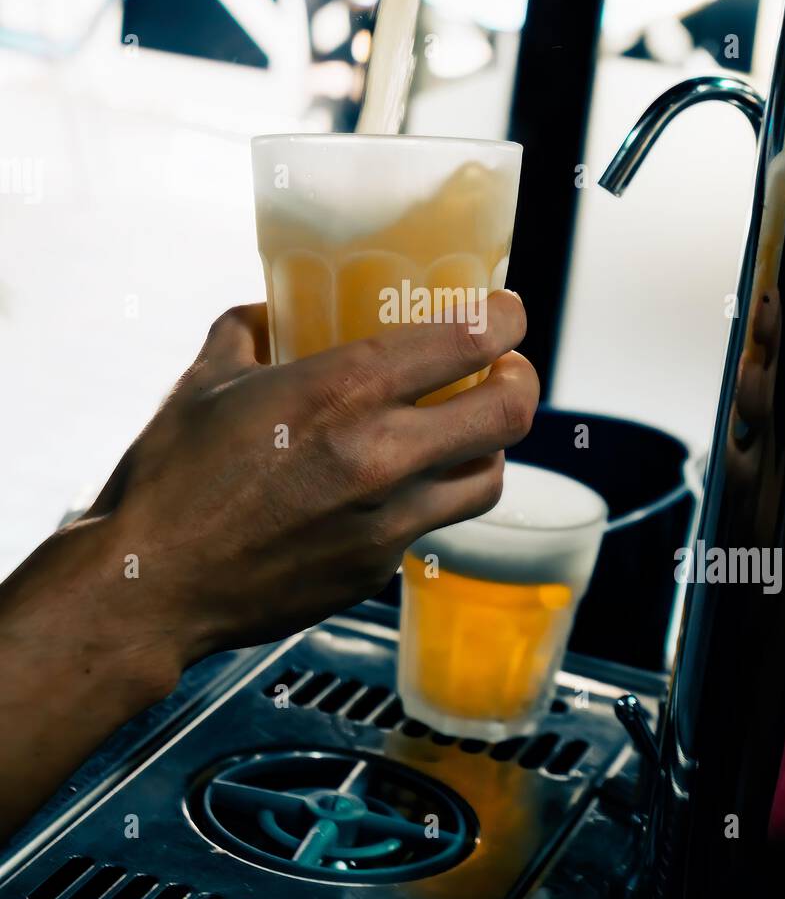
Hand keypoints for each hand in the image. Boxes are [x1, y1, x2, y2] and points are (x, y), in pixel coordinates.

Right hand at [84, 291, 536, 671]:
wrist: (150, 587)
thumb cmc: (170, 484)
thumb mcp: (204, 382)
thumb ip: (245, 332)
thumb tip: (266, 312)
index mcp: (342, 392)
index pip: (467, 341)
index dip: (506, 319)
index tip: (505, 313)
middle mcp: (381, 456)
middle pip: (507, 413)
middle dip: (520, 381)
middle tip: (505, 371)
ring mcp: (387, 522)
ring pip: (486, 479)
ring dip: (487, 447)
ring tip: (466, 431)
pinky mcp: (376, 570)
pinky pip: (429, 526)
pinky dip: (426, 500)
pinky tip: (392, 489)